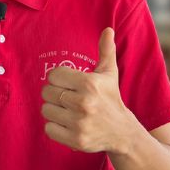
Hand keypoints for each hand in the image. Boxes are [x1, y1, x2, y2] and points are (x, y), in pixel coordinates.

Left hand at [41, 27, 139, 153]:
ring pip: (45, 110)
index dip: (59, 79)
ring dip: (54, 110)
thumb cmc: (111, 99)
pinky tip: (67, 124)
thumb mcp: (109, 74)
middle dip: (55, 94)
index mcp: (89, 84)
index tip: (69, 84)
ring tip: (67, 111)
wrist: (123, 132)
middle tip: (67, 98)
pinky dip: (55, 127)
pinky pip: (48, 129)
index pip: (53, 75)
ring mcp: (79, 123)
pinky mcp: (75, 140)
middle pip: (47, 92)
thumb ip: (106, 51)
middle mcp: (83, 103)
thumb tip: (108, 30)